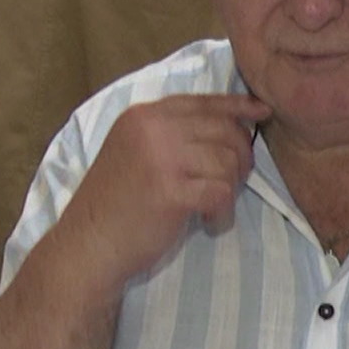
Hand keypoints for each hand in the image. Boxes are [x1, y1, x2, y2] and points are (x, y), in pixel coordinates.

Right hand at [53, 94, 271, 289]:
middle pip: (225, 130)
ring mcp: (161, 158)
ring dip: (230, 189)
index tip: (262, 112)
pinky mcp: (171, 191)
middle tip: (232, 182)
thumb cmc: (116, 204)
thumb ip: (172, 133)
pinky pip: (222, 192)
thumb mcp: (136, 152)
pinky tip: (209, 222)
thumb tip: (231, 122)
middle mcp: (151, 128)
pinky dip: (222, 212)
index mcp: (142, 115)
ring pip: (228, 161)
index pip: (203, 102)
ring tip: (212, 207)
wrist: (86, 246)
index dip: (237, 106)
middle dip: (240, 157)